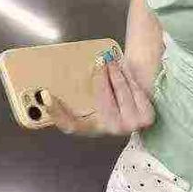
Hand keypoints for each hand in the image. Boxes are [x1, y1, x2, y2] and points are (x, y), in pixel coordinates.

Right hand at [41, 59, 155, 135]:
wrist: (141, 104)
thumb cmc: (112, 99)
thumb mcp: (92, 99)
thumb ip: (79, 94)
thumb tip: (50, 87)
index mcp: (92, 128)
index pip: (70, 126)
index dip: (57, 112)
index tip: (46, 94)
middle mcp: (110, 130)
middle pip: (102, 103)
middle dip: (101, 80)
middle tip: (99, 62)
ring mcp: (130, 126)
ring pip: (121, 95)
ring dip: (116, 75)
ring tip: (110, 61)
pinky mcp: (146, 118)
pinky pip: (135, 92)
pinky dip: (129, 78)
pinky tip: (123, 68)